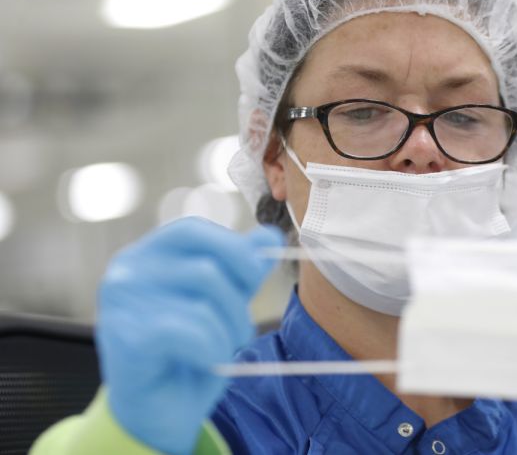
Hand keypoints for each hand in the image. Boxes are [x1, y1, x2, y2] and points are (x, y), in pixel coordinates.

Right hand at [96, 217, 282, 454]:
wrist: (156, 412)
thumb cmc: (187, 351)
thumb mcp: (222, 302)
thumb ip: (241, 267)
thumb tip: (269, 235)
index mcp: (146, 254)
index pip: (192, 230)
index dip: (232, 249)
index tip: (253, 276)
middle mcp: (126, 271)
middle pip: (206, 268)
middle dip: (238, 304)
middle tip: (240, 330)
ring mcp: (121, 303)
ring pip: (203, 301)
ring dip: (228, 331)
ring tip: (222, 348)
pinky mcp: (126, 337)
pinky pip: (191, 332)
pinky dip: (212, 349)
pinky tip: (205, 361)